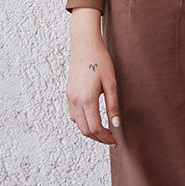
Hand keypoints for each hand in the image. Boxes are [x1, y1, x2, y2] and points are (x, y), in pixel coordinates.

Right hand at [66, 8, 120, 145]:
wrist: (84, 44)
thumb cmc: (100, 60)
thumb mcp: (111, 83)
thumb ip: (113, 105)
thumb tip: (116, 124)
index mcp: (87, 99)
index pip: (95, 128)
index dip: (105, 138)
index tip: (115, 141)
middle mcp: (75, 101)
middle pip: (85, 130)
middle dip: (98, 138)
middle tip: (111, 139)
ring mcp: (70, 97)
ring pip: (78, 124)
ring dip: (90, 131)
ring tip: (104, 131)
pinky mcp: (68, 93)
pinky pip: (73, 115)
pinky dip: (82, 122)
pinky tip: (93, 119)